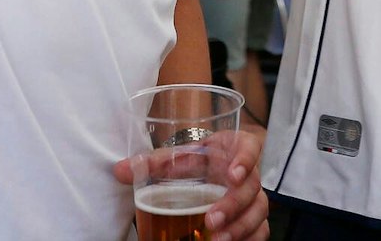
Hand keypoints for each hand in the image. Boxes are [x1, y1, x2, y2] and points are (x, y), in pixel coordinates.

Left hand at [113, 126, 266, 240]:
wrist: (218, 165)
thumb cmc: (200, 158)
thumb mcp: (180, 156)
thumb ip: (153, 162)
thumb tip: (119, 171)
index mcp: (234, 148)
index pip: (250, 148)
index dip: (245, 160)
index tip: (233, 174)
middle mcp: (249, 173)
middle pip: (251, 188)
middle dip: (233, 205)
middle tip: (211, 219)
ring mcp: (255, 196)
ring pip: (258, 212)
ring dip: (240, 227)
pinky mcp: (255, 217)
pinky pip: (261, 230)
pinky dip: (250, 240)